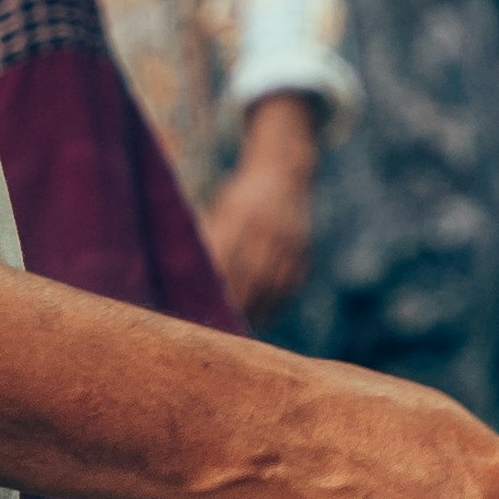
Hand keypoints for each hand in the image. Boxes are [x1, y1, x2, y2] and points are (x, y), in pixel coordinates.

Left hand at [197, 105, 319, 324]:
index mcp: (241, 213)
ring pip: (272, 282)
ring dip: (257, 308)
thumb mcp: (224, 207)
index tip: (203, 305)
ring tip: (241, 327)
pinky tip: (264, 315)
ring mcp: (290, 239)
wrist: (284, 172)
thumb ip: (212, 234)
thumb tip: (193, 273)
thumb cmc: (241, 195)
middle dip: (235, 301)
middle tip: (220, 325)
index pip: (226, 256)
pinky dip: (276, 302)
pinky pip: (290, 283)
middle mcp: (268, 227)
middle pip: (250, 274)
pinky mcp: (304, 249)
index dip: (215, 284)